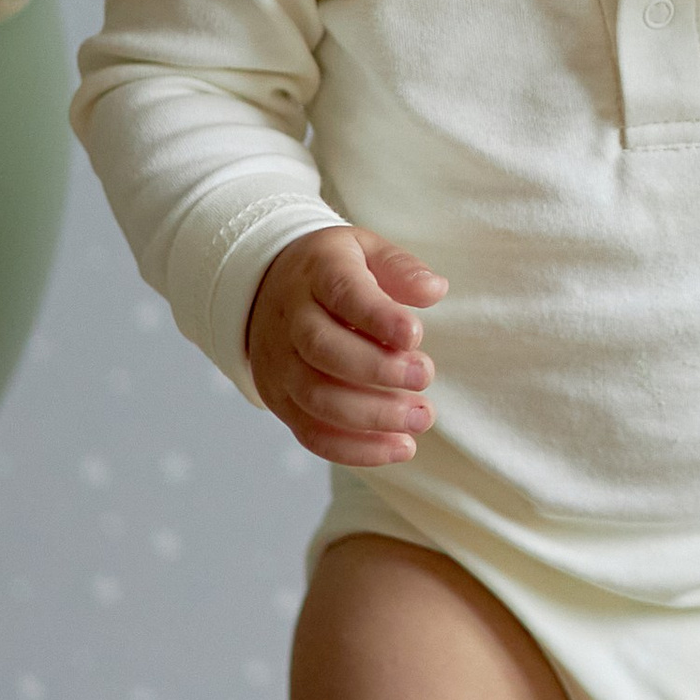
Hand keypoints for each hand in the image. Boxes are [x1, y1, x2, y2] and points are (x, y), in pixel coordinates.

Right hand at [247, 226, 445, 468]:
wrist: (265, 288)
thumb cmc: (332, 271)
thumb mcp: (365, 249)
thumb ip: (401, 268)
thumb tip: (434, 290)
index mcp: (317, 273)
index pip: (342, 293)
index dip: (378, 317)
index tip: (415, 335)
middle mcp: (290, 319)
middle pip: (323, 349)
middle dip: (378, 370)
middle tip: (425, 377)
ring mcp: (279, 363)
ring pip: (317, 398)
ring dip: (373, 416)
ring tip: (421, 418)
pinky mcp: (280, 400)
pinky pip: (312, 434)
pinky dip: (356, 449)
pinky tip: (399, 447)